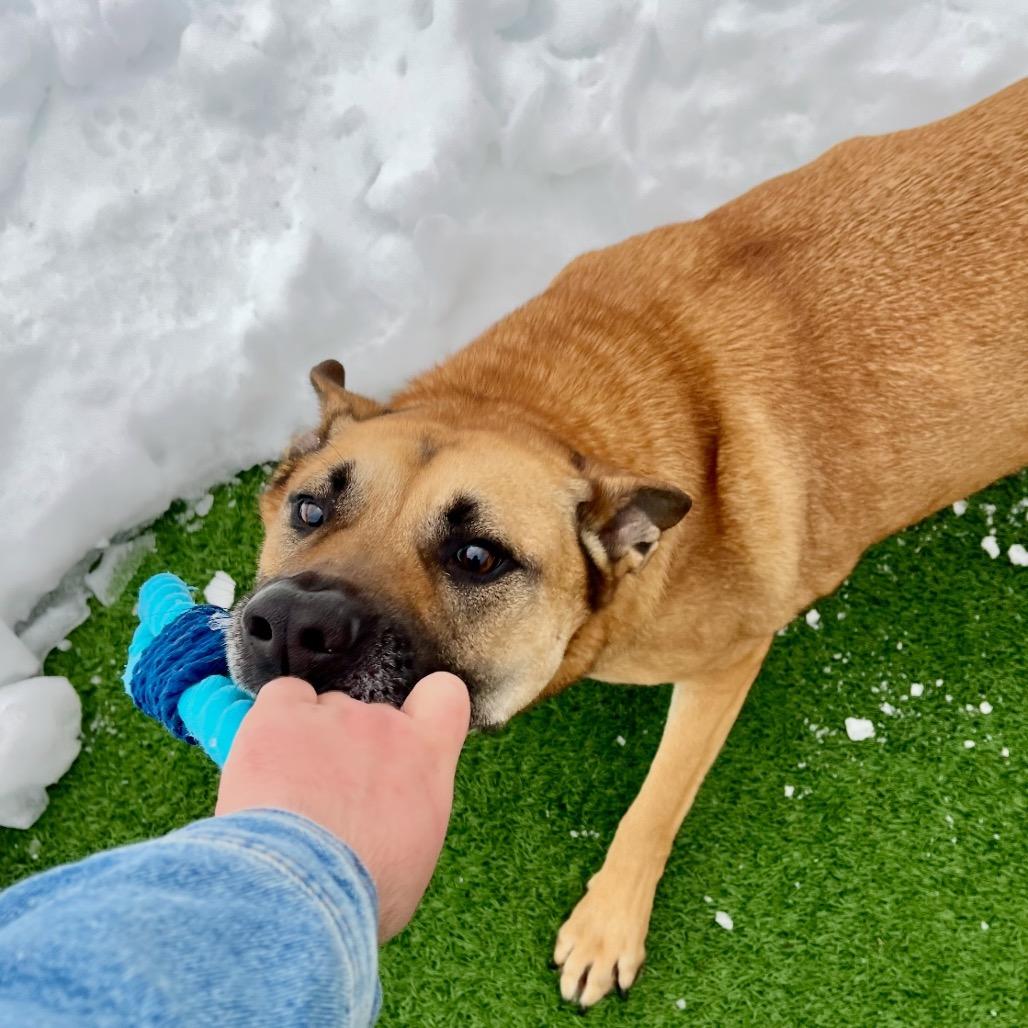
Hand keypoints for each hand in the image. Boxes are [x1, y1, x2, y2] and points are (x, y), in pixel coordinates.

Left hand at [215, 673, 469, 940]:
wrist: (302, 892)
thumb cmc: (361, 895)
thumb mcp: (413, 862)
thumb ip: (409, 819)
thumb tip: (388, 827)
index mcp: (427, 760)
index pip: (445, 696)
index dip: (424, 707)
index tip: (405, 734)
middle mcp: (386, 727)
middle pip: (371, 717)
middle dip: (350, 749)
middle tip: (326, 802)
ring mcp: (335, 715)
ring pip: (321, 712)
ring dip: (306, 744)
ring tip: (285, 799)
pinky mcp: (283, 716)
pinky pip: (282, 698)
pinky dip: (272, 723)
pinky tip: (264, 763)